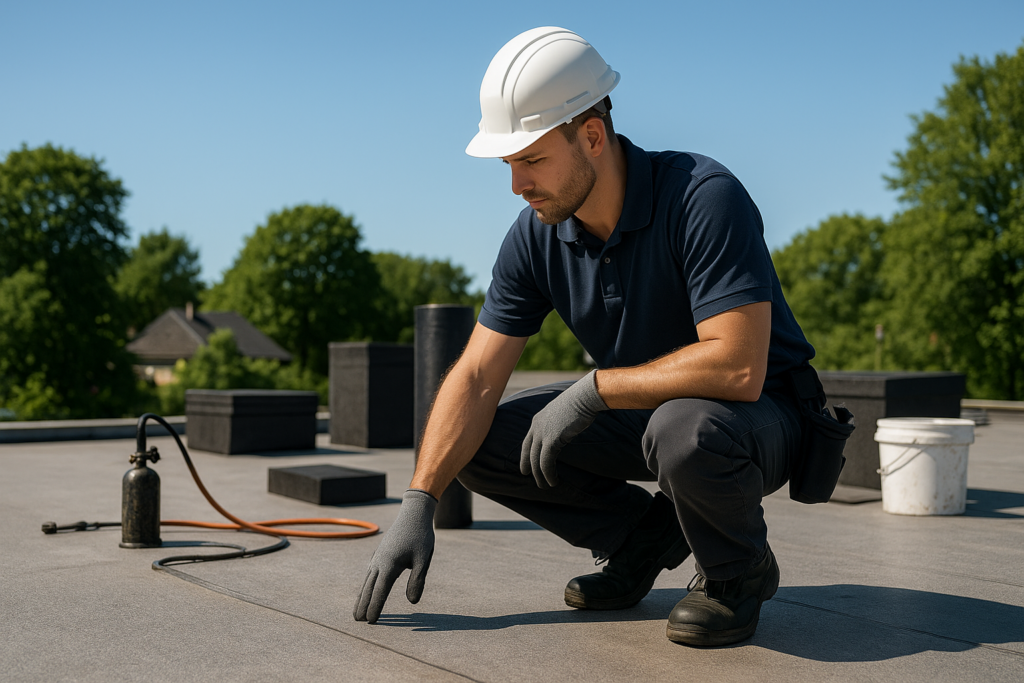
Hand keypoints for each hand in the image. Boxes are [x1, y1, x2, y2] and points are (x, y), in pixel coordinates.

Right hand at [353, 489, 436, 623]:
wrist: (413, 513)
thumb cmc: (421, 536)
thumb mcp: (423, 559)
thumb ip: (417, 580)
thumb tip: (412, 602)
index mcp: (390, 564)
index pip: (380, 591)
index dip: (375, 606)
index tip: (371, 621)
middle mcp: (380, 561)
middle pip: (369, 588)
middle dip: (363, 605)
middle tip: (358, 622)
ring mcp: (377, 557)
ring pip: (367, 581)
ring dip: (362, 597)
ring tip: (357, 612)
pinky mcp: (379, 553)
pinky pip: (370, 573)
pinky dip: (366, 585)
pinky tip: (366, 591)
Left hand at [520, 370, 607, 488]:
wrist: (584, 397)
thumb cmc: (580, 402)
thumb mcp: (564, 413)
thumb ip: (559, 423)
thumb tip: (565, 431)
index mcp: (538, 419)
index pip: (527, 441)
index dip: (525, 455)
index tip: (525, 468)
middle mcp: (536, 427)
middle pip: (529, 452)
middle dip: (529, 468)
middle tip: (534, 480)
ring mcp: (542, 433)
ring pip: (536, 460)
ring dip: (540, 475)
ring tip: (545, 485)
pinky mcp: (551, 440)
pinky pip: (546, 462)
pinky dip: (548, 473)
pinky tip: (553, 480)